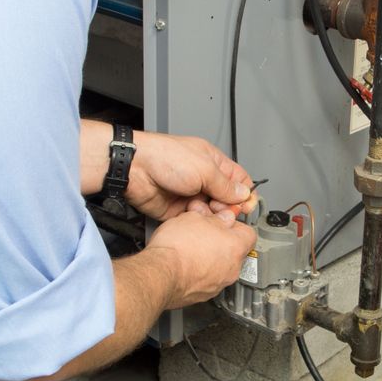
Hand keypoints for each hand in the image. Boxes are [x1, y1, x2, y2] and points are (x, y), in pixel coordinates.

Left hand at [127, 132, 254, 222]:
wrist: (135, 169)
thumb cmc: (165, 157)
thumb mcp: (205, 169)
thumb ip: (226, 185)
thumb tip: (243, 194)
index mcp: (212, 162)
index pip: (238, 179)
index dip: (245, 193)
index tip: (247, 206)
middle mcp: (203, 179)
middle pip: (226, 199)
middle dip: (228, 207)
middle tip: (223, 210)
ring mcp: (190, 195)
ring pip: (211, 212)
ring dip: (212, 216)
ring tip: (207, 212)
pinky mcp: (178, 210)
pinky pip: (195, 221)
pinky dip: (198, 222)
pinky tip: (196, 219)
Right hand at [144, 211, 255, 307]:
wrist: (159, 274)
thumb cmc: (177, 247)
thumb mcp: (196, 218)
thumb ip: (215, 218)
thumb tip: (221, 218)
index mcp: (235, 247)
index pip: (249, 233)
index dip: (235, 224)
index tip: (223, 220)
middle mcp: (232, 269)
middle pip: (235, 251)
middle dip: (221, 241)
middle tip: (204, 232)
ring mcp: (218, 284)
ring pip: (221, 267)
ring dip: (210, 258)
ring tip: (191, 248)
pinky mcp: (203, 295)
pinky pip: (207, 280)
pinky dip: (199, 272)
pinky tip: (185, 263)